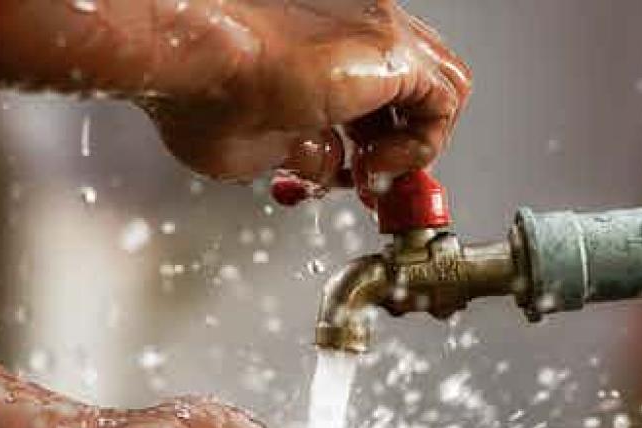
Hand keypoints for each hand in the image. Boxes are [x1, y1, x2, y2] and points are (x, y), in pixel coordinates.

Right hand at [139, 0, 470, 197]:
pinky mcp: (393, 48)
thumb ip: (300, 153)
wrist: (196, 56)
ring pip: (439, 88)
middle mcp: (354, 27)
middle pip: (412, 87)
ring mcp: (376, 31)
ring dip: (413, 147)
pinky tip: (374, 165)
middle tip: (374, 186)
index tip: (356, 178)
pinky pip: (445, 102)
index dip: (372, 142)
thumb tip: (323, 168)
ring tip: (373, 177)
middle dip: (399, 146)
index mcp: (320, 44)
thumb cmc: (201, 92)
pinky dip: (419, 147)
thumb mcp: (257, 143)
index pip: (372, 92)